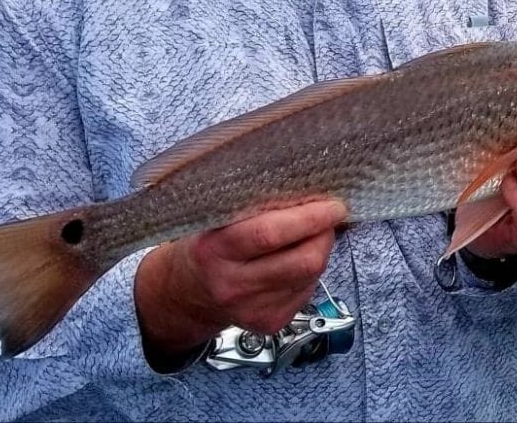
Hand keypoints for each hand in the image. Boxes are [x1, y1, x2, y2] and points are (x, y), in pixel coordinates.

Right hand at [135, 198, 348, 369]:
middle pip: (302, 261)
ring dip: (320, 251)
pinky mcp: (269, 324)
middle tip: (329, 216)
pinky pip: (307, 292)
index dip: (308, 218)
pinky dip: (310, 273)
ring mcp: (252, 310)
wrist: (184, 295)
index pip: (269, 234)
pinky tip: (296, 261)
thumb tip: (307, 192)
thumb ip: (253, 207)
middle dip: (324, 234)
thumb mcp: (215, 221)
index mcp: (214, 251)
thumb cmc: (206, 247)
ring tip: (311, 236)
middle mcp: (232, 286)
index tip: (332, 204)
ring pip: (311, 276)